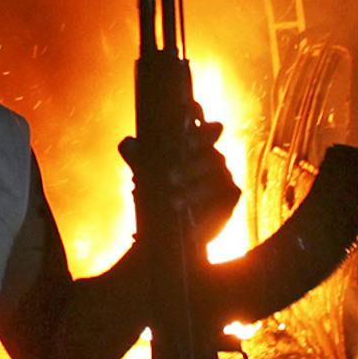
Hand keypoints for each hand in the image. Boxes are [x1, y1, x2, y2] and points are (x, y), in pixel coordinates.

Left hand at [119, 112, 241, 245]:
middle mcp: (215, 158)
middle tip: (169, 176)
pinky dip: (206, 215)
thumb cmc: (160, 190)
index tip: (186, 140)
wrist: (171, 228)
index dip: (203, 130)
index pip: (207, 129)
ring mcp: (224, 178)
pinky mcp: (230, 199)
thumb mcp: (146, 173)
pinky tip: (191, 226)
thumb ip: (137, 157)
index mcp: (198, 145)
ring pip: (214, 182)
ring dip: (194, 192)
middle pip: (210, 157)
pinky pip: (222, 204)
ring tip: (173, 203)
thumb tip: (128, 143)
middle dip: (190, 167)